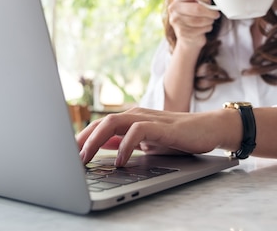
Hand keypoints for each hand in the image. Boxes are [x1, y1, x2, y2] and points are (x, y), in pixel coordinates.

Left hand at [76, 107, 235, 165]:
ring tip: (85, 158)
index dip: (82, 138)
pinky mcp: (162, 126)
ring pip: (114, 123)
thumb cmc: (178, 137)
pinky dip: (125, 145)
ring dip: (95, 140)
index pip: (100, 126)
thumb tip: (101, 148)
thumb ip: (125, 142)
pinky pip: (137, 131)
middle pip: (102, 122)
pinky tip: (119, 160)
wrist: (209, 129)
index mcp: (131, 119)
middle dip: (83, 139)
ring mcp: (148, 118)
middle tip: (69, 158)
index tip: (67, 154)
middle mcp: (136, 115)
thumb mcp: (147, 143)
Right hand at [167, 0, 220, 48]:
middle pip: (197, 8)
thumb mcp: (197, 0)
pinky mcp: (182, 33)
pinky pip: (200, 30)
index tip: (210, 1)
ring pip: (200, 20)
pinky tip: (206, 27)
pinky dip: (207, 28)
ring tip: (210, 20)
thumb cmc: (195, 15)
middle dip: (210, 12)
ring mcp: (176, 22)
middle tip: (216, 14)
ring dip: (209, 21)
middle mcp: (174, 8)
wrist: (188, 37)